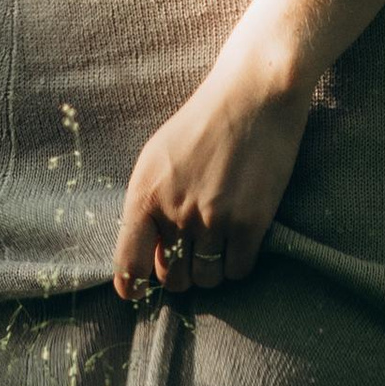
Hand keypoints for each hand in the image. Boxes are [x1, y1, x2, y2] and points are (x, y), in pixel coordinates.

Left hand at [112, 54, 309, 304]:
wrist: (256, 93)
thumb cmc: (205, 120)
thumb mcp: (158, 155)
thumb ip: (147, 203)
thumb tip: (145, 254)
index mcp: (145, 193)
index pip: (128, 265)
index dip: (133, 287)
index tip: (141, 291)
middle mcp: (175, 211)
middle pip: (172, 279)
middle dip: (181, 272)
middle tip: (194, 251)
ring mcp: (214, 219)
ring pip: (207, 279)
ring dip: (212, 269)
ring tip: (219, 242)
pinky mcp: (250, 222)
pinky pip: (238, 271)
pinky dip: (238, 263)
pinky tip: (241, 238)